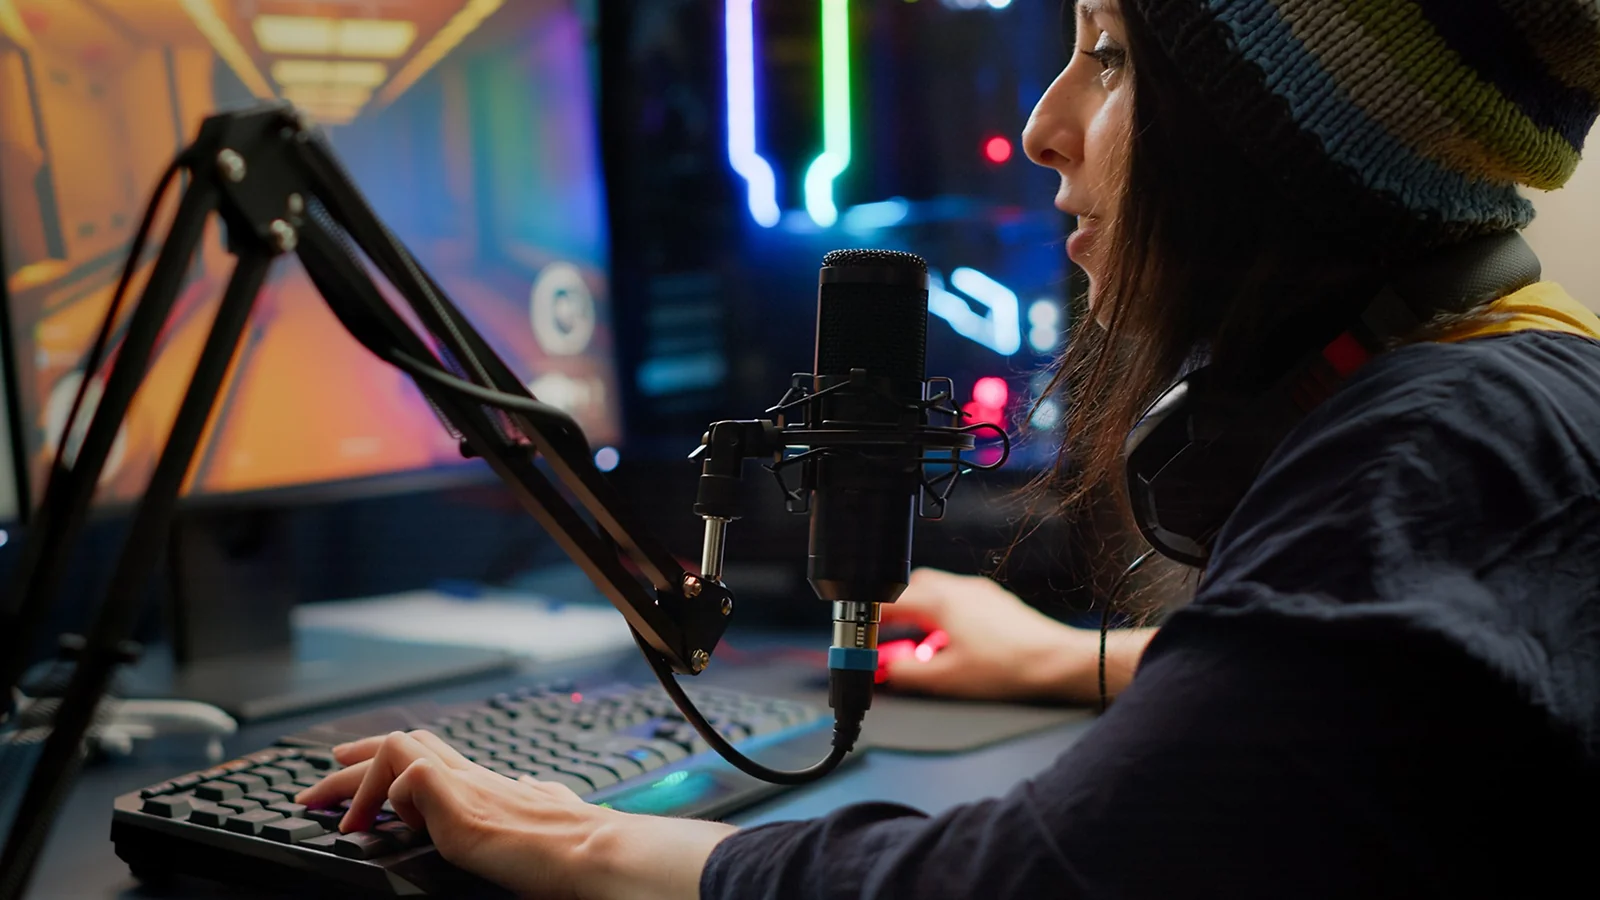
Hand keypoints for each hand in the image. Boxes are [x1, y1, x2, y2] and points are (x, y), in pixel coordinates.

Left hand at [294, 731, 734, 899]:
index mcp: (494, 785)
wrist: (594, 852)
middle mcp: (477, 777)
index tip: (365, 769)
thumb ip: (537, 798)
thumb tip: (536, 789)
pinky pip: (407, 775)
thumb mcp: (553, 812)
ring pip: (398, 747)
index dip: (396, 759)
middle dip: (360, 755)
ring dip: (355, 775)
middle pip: (409, 742)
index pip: (436, 755)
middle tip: (321, 775)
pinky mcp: (458, 801)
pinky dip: (385, 795)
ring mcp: (466, 785)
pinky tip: (378, 824)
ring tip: (323, 804)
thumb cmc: (579, 846)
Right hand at [881, 568, 1153, 703]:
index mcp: (940, 602)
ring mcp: (979, 592)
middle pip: (910, 587)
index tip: (858, 629)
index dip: (868, 616)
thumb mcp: (946, 678)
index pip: (889, 600)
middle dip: (892, 607)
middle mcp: (958, 589)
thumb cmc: (1009, 668)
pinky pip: (957, 599)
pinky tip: (948, 639)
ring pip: (935, 590)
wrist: (1057, 662)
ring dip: (919, 610)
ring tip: (915, 639)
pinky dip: (942, 614)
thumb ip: (908, 672)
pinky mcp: (995, 601)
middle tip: (882, 632)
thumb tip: (886, 670)